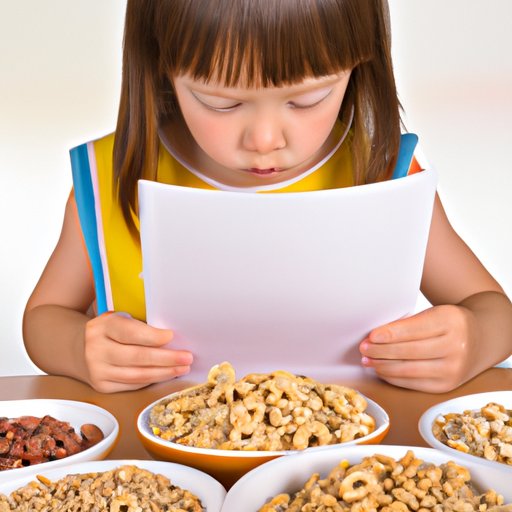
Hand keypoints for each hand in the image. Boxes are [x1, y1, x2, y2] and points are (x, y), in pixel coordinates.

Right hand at [83, 312, 192, 392]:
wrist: (80, 347)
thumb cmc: (111, 330)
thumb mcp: (120, 319)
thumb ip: (141, 325)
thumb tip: (174, 337)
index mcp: (103, 326)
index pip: (130, 332)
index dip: (152, 336)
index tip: (171, 336)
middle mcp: (96, 349)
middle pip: (136, 356)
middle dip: (166, 358)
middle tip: (187, 357)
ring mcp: (97, 370)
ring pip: (137, 375)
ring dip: (164, 373)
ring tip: (182, 368)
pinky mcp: (102, 386)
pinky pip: (133, 385)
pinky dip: (152, 380)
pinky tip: (166, 375)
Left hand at [359, 305, 477, 392]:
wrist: (481, 338)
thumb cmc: (448, 323)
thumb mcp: (434, 313)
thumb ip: (409, 324)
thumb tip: (374, 337)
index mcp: (450, 321)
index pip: (414, 330)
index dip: (389, 334)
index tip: (371, 336)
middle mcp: (455, 347)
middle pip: (409, 352)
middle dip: (381, 351)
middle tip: (363, 348)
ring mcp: (453, 369)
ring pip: (408, 370)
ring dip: (383, 366)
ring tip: (367, 360)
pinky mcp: (446, 386)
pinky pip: (413, 383)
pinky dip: (393, 377)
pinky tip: (381, 370)